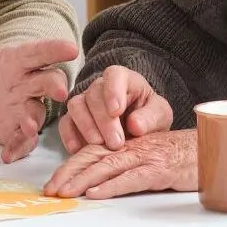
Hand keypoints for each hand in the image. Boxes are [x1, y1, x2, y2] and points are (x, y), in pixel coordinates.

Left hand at [0, 0, 77, 162]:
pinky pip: (22, 141)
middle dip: (55, 85)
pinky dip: (16, 147)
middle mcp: (26, 84)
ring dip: (34, 119)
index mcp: (17, 61)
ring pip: (37, 113)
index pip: (38, 52)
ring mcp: (24, 109)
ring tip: (28, 123)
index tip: (70, 48)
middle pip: (48, 82)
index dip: (54, 50)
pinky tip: (6, 154)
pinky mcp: (16, 132)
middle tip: (59, 90)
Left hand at [43, 131, 198, 199]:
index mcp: (123, 145)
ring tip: (65, 193)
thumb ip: (122, 166)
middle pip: (91, 159)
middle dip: (68, 175)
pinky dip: (112, 186)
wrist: (209, 150)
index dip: (68, 168)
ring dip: (83, 181)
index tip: (51, 185)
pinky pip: (132, 178)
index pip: (88, 154)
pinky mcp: (159, 170)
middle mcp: (129, 148)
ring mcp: (144, 158)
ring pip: (107, 167)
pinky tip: (97, 193)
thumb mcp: (144, 159)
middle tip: (50, 191)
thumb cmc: (174, 157)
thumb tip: (94, 184)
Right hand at [58, 64, 172, 152]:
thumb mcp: (160, 115)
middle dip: (103, 121)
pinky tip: (79, 150)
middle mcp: (100, 87)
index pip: (114, 76)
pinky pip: (65, 123)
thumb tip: (135, 125)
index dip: (113, 91)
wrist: (139, 131)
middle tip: (116, 143)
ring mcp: (84, 102)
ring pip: (75, 106)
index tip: (117, 111)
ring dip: (86, 127)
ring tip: (99, 146)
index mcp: (124, 79)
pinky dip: (70, 136)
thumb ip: (151, 117)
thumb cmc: (149, 117)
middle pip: (93, 95)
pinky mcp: (73, 120)